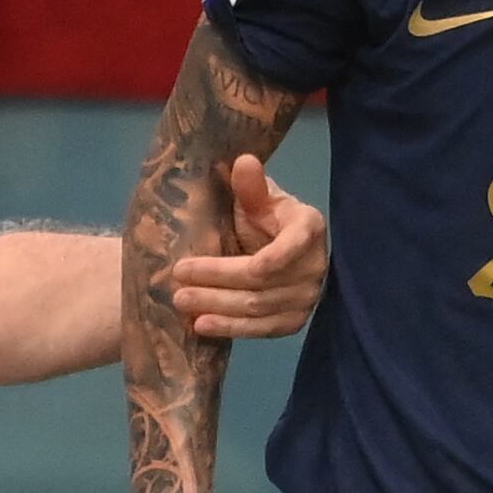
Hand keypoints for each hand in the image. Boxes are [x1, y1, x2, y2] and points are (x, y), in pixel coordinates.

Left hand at [173, 155, 328, 341]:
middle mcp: (314, 265)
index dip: (267, 258)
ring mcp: (307, 298)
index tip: (238, 264)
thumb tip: (244, 162)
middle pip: (262, 281)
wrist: (280, 248)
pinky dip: (231, 328)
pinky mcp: (293, 321)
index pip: (291, 246)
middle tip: (178, 278)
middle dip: (218, 281)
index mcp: (309, 228)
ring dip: (218, 307)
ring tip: (181, 302)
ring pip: (258, 308)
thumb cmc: (265, 217)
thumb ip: (252, 186)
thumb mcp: (258, 198)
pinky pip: (262, 330)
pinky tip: (202, 326)